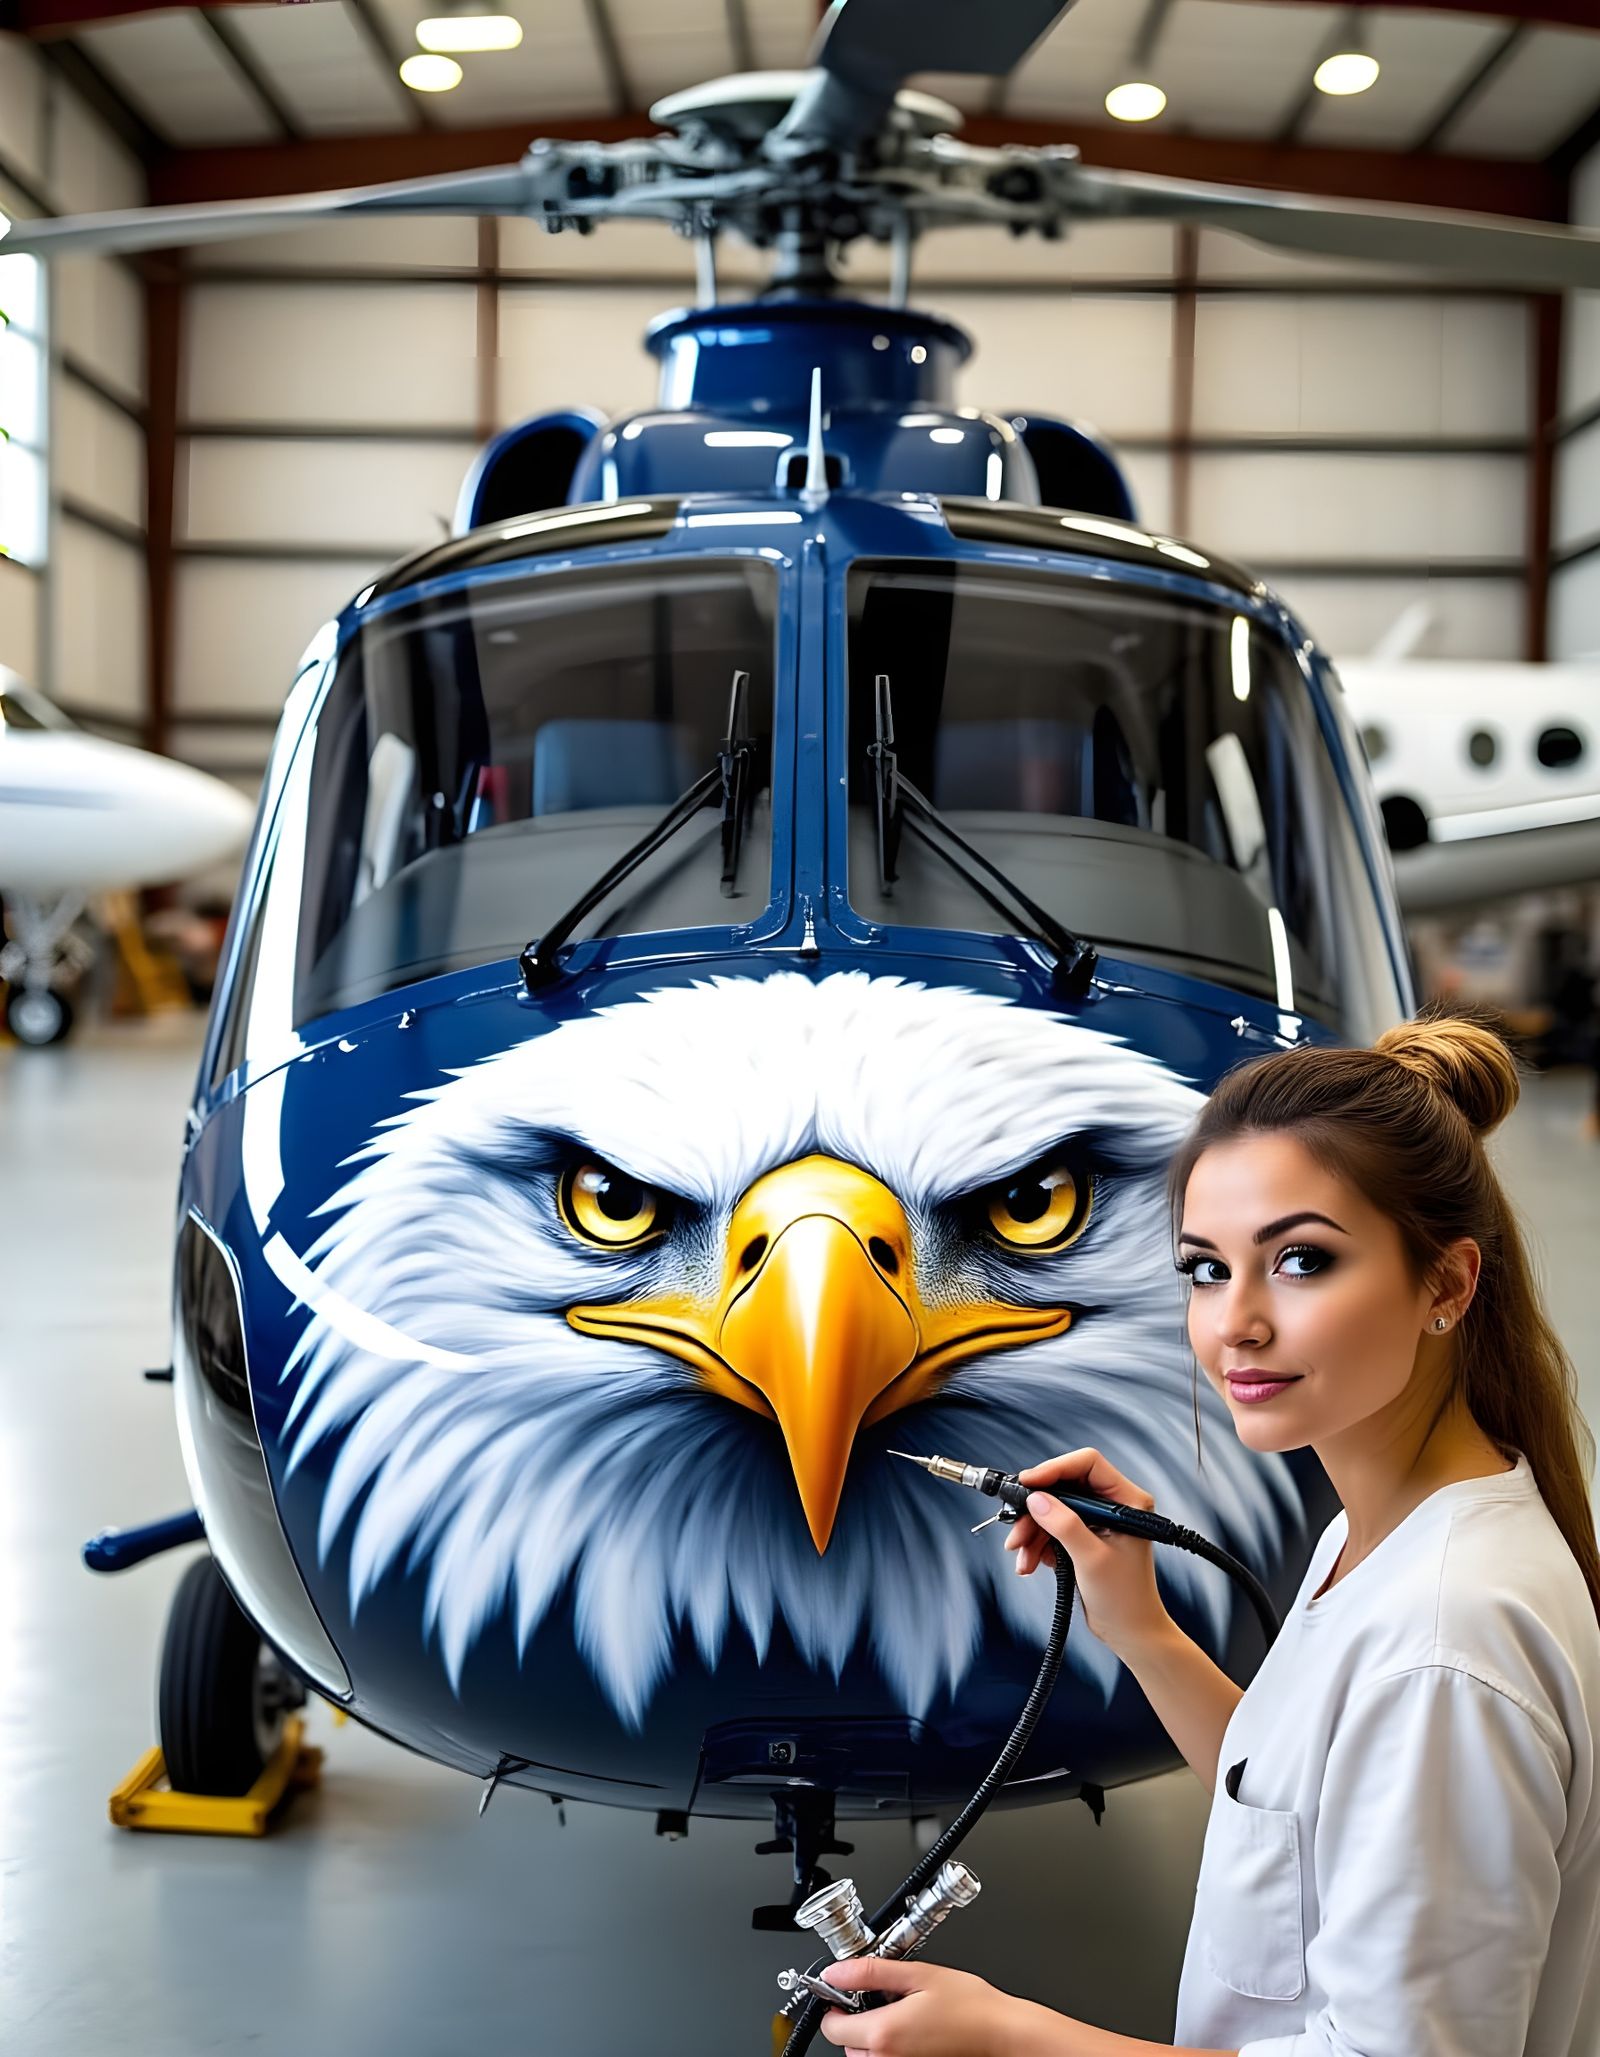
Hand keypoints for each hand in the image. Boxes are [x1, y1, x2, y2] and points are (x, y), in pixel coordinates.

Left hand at [817, 1957, 1029, 2054]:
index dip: (834, 2005)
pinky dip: (891, 2048)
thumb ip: (869, 1971)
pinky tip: (913, 2030)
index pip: (831, 2028)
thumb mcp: (917, 1974)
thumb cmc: (970, 2005)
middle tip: (885, 1997)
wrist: (1001, 2033)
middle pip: (846, 2043)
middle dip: (857, 2019)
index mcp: (884, 2033)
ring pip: (865, 2056)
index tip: (846, 1992)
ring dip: (874, 2035)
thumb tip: (835, 1972)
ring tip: (904, 2012)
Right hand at [1005, 1447, 1170, 1656]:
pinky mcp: (1083, 1537)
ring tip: (1021, 1556)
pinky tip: (1030, 1562)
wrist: (1130, 1633)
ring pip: (1053, 1510)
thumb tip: (1037, 1499)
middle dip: (1036, 1510)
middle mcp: (1113, 1505)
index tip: (1028, 1483)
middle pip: (1064, 1487)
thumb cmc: (1126, 1599)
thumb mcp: (1092, 1559)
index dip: (1055, 1469)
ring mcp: (1097, 1522)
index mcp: (1127, 1500)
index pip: (1088, 1464)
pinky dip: (1037, 1544)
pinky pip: (1052, 1529)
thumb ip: (1064, 1525)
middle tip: (1016, 1528)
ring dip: (1032, 1532)